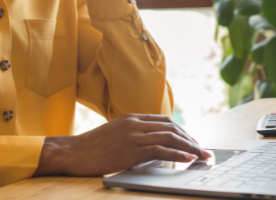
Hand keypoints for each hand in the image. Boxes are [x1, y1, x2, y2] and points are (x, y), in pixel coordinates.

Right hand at [33, 114, 212, 176]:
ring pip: (169, 137)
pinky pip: (161, 149)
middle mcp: (135, 123)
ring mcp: (133, 135)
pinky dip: (178, 153)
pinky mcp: (131, 150)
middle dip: (190, 139)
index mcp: (132, 118)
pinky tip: (188, 159)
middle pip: (171, 127)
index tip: (192, 141)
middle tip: (203, 150)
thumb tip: (154, 148)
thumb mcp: (115, 134)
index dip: (182, 131)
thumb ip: (134, 136)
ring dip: (190, 147)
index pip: (164, 121)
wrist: (72, 152)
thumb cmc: (92, 148)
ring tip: (201, 156)